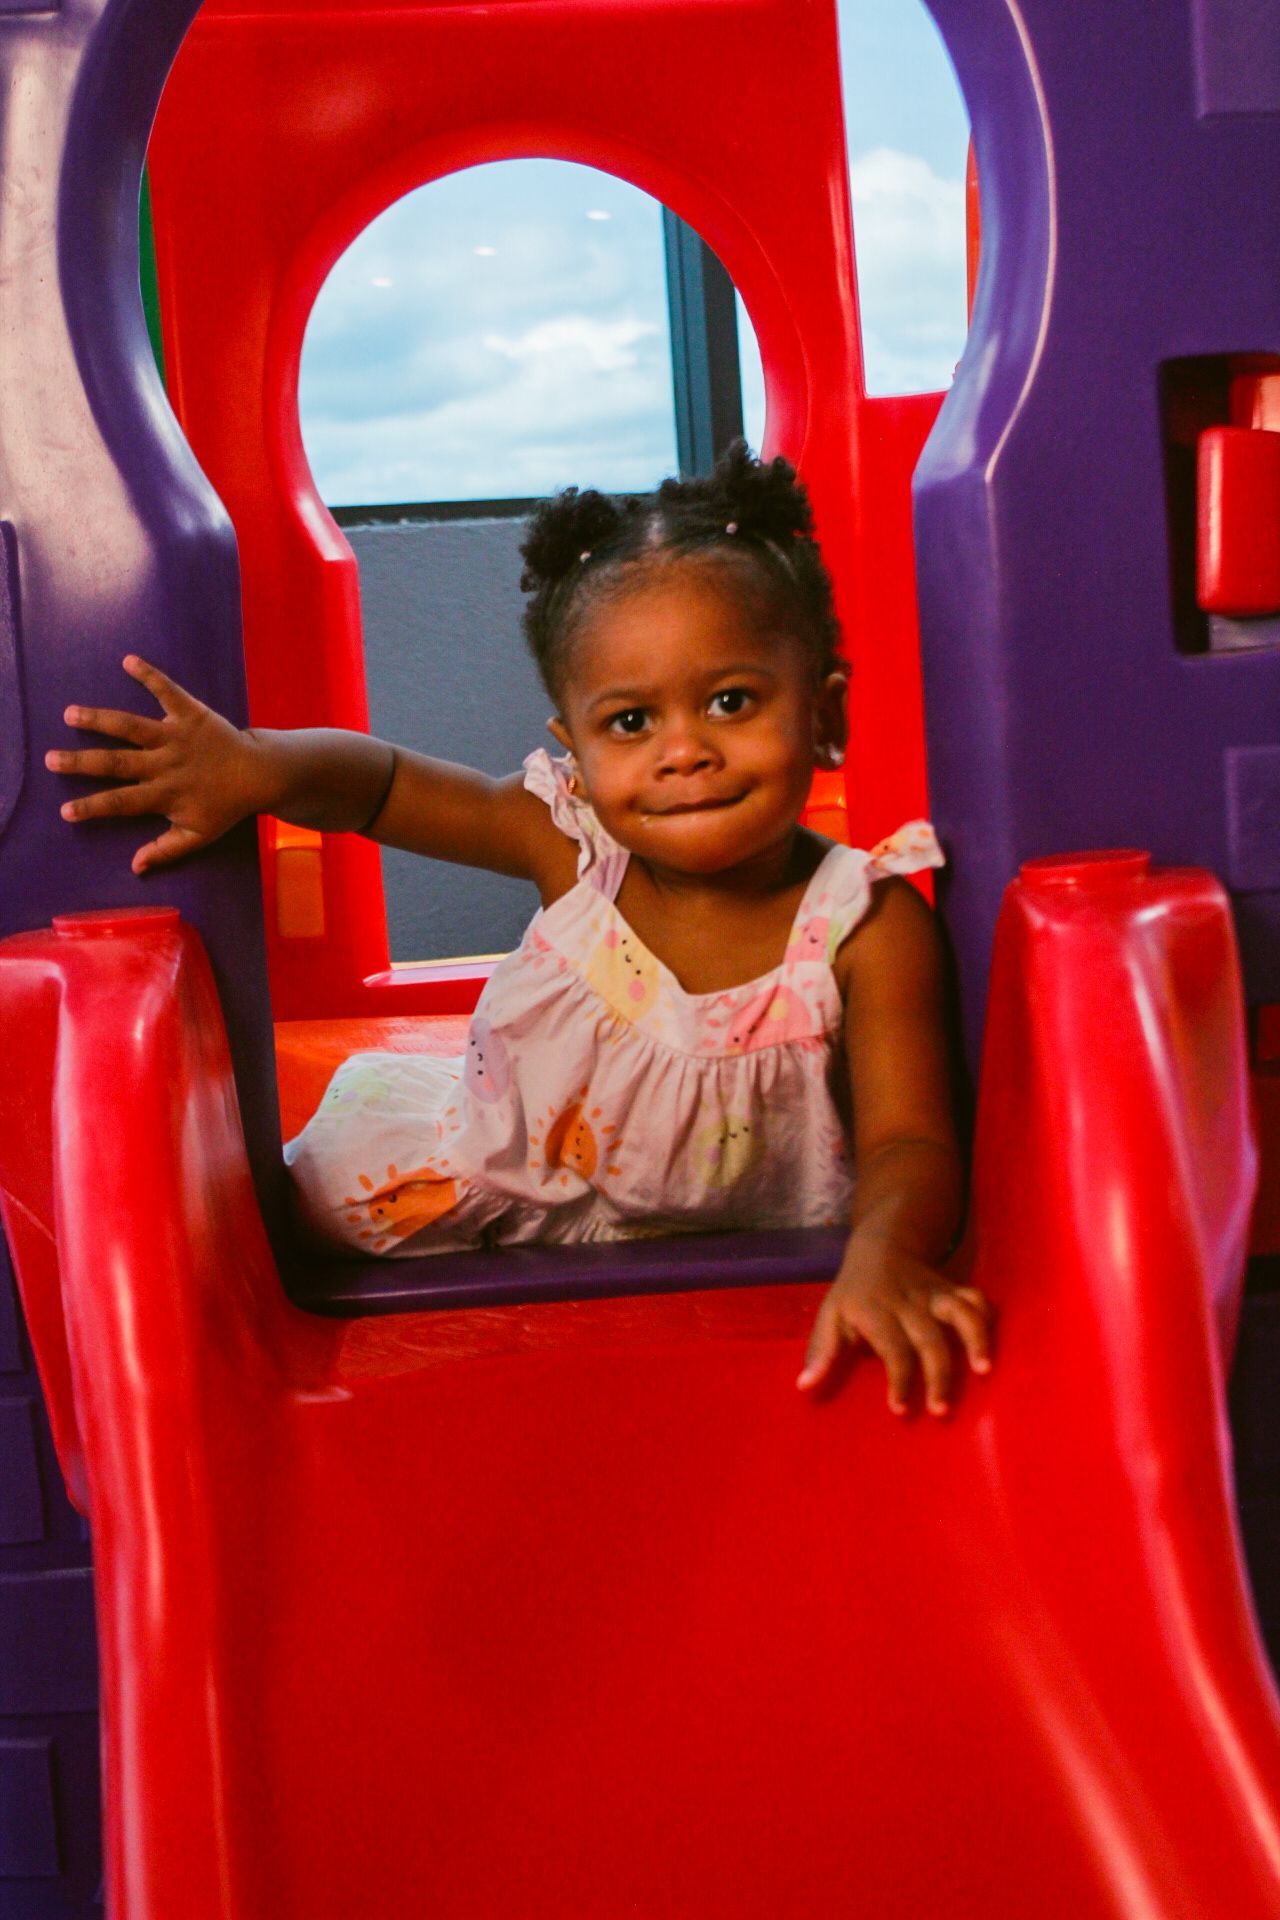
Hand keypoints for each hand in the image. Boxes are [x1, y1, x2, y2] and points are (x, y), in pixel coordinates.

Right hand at [47, 657, 261, 873]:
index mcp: (164, 794)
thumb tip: (134, 867)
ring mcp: (177, 736)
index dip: (93, 807)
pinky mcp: (191, 713)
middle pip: (117, 763)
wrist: (259, 774)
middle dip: (82, 762)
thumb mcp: (199, 835)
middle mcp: (166, 764)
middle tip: (51, 760)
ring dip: (100, 719)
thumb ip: (165, 850)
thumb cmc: (225, 806)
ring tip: (71, 713)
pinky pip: (168, 691)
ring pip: (132, 727)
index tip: (66, 811)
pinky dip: (150, 675)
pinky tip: (128, 661)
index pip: (121, 802)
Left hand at [797, 1233, 992, 1413]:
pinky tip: (992, 1346)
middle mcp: (907, 1301)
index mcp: (873, 1310)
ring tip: (984, 1371)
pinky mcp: (952, 1289)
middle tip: (941, 1411)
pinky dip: (986, 1318)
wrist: (880, 1247)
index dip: (899, 1380)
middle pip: (929, 1338)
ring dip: (974, 1339)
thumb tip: (804, 1386)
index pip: (892, 1348)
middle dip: (938, 1376)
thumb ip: (821, 1352)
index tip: (901, 1410)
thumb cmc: (853, 1293)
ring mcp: (933, 1293)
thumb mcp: (830, 1316)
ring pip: (959, 1312)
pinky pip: (975, 1298)